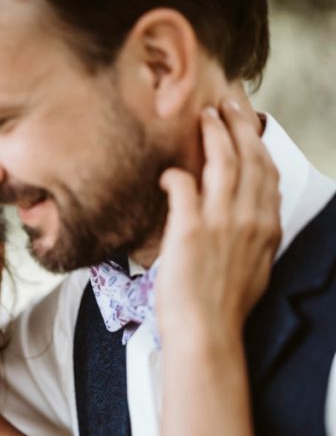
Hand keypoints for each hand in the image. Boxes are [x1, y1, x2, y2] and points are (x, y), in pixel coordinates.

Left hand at [156, 99, 281, 344]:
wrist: (207, 333)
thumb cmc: (224, 309)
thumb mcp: (254, 268)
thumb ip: (251, 238)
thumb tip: (242, 221)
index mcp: (267, 228)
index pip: (267, 172)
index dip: (257, 143)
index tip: (249, 124)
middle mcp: (249, 219)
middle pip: (249, 157)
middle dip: (239, 124)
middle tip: (227, 103)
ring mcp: (221, 222)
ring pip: (222, 161)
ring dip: (213, 134)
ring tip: (204, 116)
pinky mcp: (190, 229)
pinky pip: (183, 186)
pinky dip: (176, 174)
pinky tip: (169, 173)